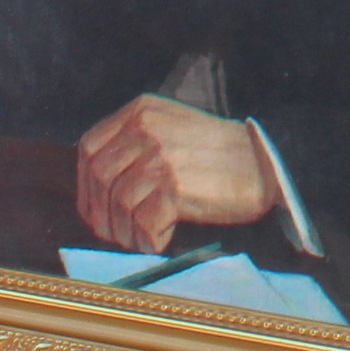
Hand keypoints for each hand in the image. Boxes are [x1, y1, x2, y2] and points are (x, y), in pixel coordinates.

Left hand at [76, 95, 276, 253]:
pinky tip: (163, 238)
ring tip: (143, 239)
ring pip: (119, 205)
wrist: (264, 162)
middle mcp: (146, 130)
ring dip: (127, 232)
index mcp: (141, 111)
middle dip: (101, 214)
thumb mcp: (171, 127)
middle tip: (116, 234)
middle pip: (99, 179)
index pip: (89, 148)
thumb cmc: (218, 152)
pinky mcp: (175, 187)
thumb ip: (135, 143)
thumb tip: (97, 186)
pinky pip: (144, 223)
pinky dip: (150, 239)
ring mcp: (160, 158)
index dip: (85, 184)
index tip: (94, 208)